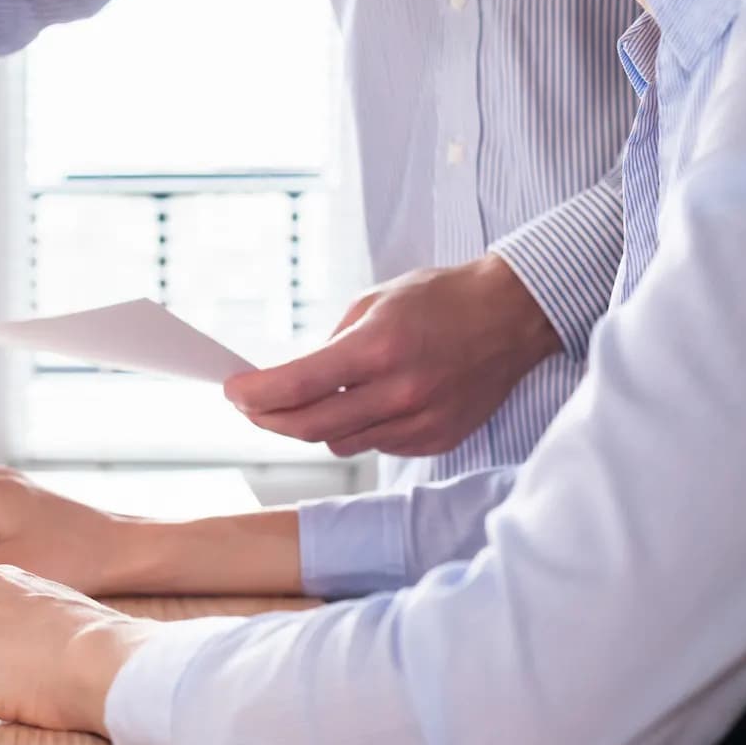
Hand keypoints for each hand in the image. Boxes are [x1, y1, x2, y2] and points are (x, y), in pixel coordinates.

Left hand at [224, 255, 562, 457]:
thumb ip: (330, 346)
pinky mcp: (436, 439)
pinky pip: (376, 445)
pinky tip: (363, 405)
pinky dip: (357, 430)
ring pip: (340, 443)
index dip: (255, 395)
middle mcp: (400, 391)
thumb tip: (289, 381)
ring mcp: (421, 421)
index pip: (297, 387)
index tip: (232, 392)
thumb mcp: (373, 304)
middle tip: (250, 407)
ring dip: (313, 426)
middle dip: (268, 419)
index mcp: (378, 349)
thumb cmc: (440, 299)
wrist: (513, 316)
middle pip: (309, 427)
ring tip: (307, 401)